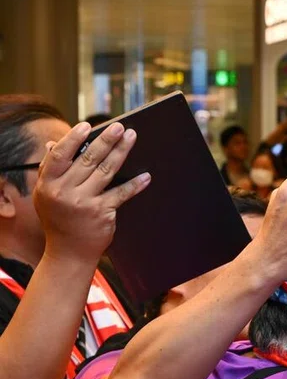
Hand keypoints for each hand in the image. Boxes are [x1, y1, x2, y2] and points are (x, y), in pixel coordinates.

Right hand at [34, 121, 150, 262]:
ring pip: (106, 171)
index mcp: (48, 184)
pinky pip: (121, 194)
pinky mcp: (102, 213)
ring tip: (132, 138)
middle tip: (120, 126)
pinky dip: (134, 184)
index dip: (73, 138)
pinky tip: (146, 176)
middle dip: (106, 140)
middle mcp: (64, 192)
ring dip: (121, 152)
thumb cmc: (59, 219)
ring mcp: (84, 202)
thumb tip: (54, 144)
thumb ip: (50, 170)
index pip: (60, 155)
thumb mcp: (47, 195)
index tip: (87, 126)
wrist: (69, 252)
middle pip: (88, 160)